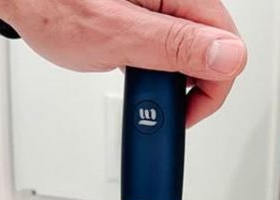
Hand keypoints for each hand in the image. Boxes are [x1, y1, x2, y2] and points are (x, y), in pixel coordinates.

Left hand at [0, 0, 247, 125]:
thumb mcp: (116, 35)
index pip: (228, 43)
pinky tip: (134, 69)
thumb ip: (175, 47)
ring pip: (194, 52)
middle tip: (155, 99)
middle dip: (192, 85)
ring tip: (136, 80)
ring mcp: (163, 5)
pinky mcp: (150, 15)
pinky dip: (157, 69)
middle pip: (214, 48)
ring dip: (173, 79)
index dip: (213, 85)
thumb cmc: (51, 3)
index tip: (185, 110)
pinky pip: (171, 47)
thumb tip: (228, 58)